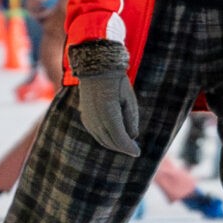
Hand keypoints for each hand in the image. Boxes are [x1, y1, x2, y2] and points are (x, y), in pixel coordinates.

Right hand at [68, 39, 140, 156]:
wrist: (96, 69)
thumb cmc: (117, 82)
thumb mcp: (129, 99)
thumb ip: (131, 118)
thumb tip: (133, 136)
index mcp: (109, 115)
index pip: (120, 139)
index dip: (129, 148)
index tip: (138, 152)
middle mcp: (96, 120)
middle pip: (111, 142)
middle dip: (123, 148)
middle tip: (134, 150)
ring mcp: (88, 120)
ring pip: (102, 140)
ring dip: (114, 145)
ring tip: (125, 145)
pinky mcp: (85, 118)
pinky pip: (96, 134)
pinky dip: (106, 138)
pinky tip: (114, 137)